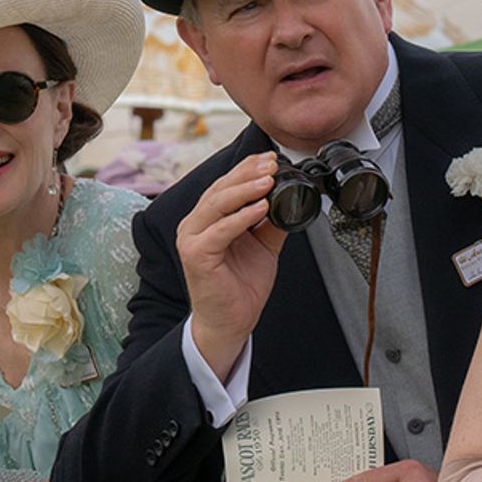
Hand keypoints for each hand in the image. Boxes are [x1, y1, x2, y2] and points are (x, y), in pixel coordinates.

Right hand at [177, 153, 287, 378]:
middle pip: (220, 189)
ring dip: (245, 190)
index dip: (247, 168)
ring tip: (268, 180)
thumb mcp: (263, 246)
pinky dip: (241, 217)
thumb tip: (290, 198)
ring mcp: (191, 239)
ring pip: (217, 204)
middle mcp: (194, 224)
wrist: (230, 322)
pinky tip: (261, 208)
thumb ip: (272, 222)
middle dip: (248, 173)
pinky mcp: (195, 255)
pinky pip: (220, 231)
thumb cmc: (239, 286)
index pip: (225, 185)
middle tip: (272, 164)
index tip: (271, 158)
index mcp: (207, 219)